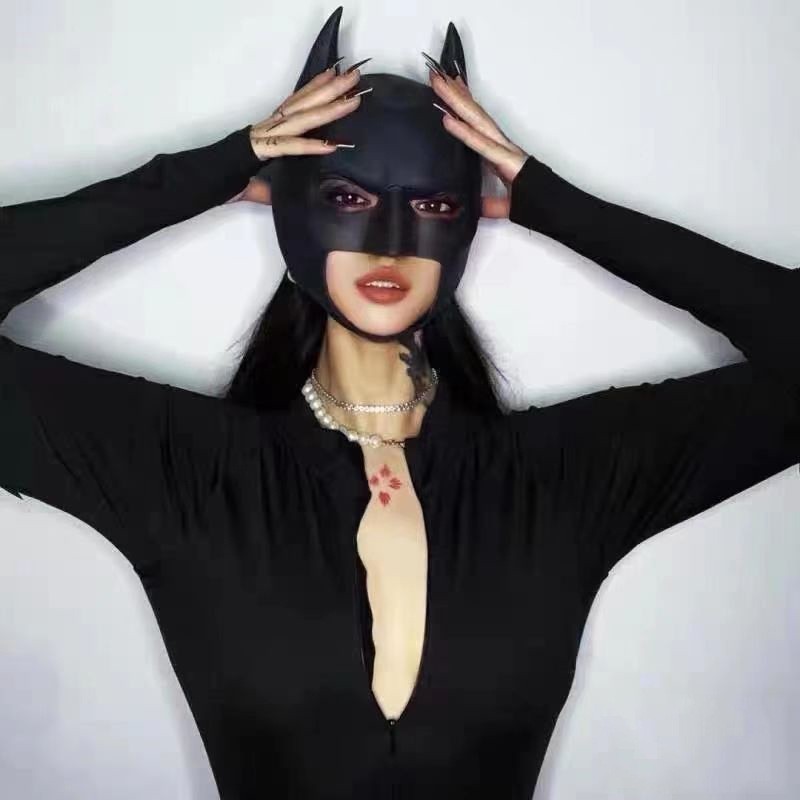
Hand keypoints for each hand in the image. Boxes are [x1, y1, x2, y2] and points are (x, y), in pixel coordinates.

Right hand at [230, 59, 370, 203]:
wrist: (201, 180)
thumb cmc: (224, 178)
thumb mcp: (257, 185)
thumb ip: (272, 189)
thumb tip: (283, 197)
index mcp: (268, 130)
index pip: (296, 104)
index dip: (315, 88)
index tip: (334, 74)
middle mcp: (268, 127)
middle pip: (304, 104)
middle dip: (331, 89)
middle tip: (354, 75)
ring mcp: (265, 136)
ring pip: (301, 119)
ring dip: (328, 109)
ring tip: (352, 100)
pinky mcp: (260, 151)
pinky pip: (289, 147)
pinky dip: (309, 146)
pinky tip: (330, 145)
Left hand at [427, 67, 528, 218]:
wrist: (556, 209)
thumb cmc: (535, 202)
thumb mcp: (504, 205)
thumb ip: (489, 204)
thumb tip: (475, 206)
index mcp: (499, 153)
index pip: (476, 124)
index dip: (463, 106)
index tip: (449, 89)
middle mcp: (501, 145)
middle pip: (473, 114)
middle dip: (454, 93)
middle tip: (435, 74)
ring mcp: (504, 150)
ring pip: (476, 120)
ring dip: (456, 101)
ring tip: (438, 83)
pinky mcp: (505, 161)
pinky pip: (480, 144)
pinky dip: (464, 132)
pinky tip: (448, 120)